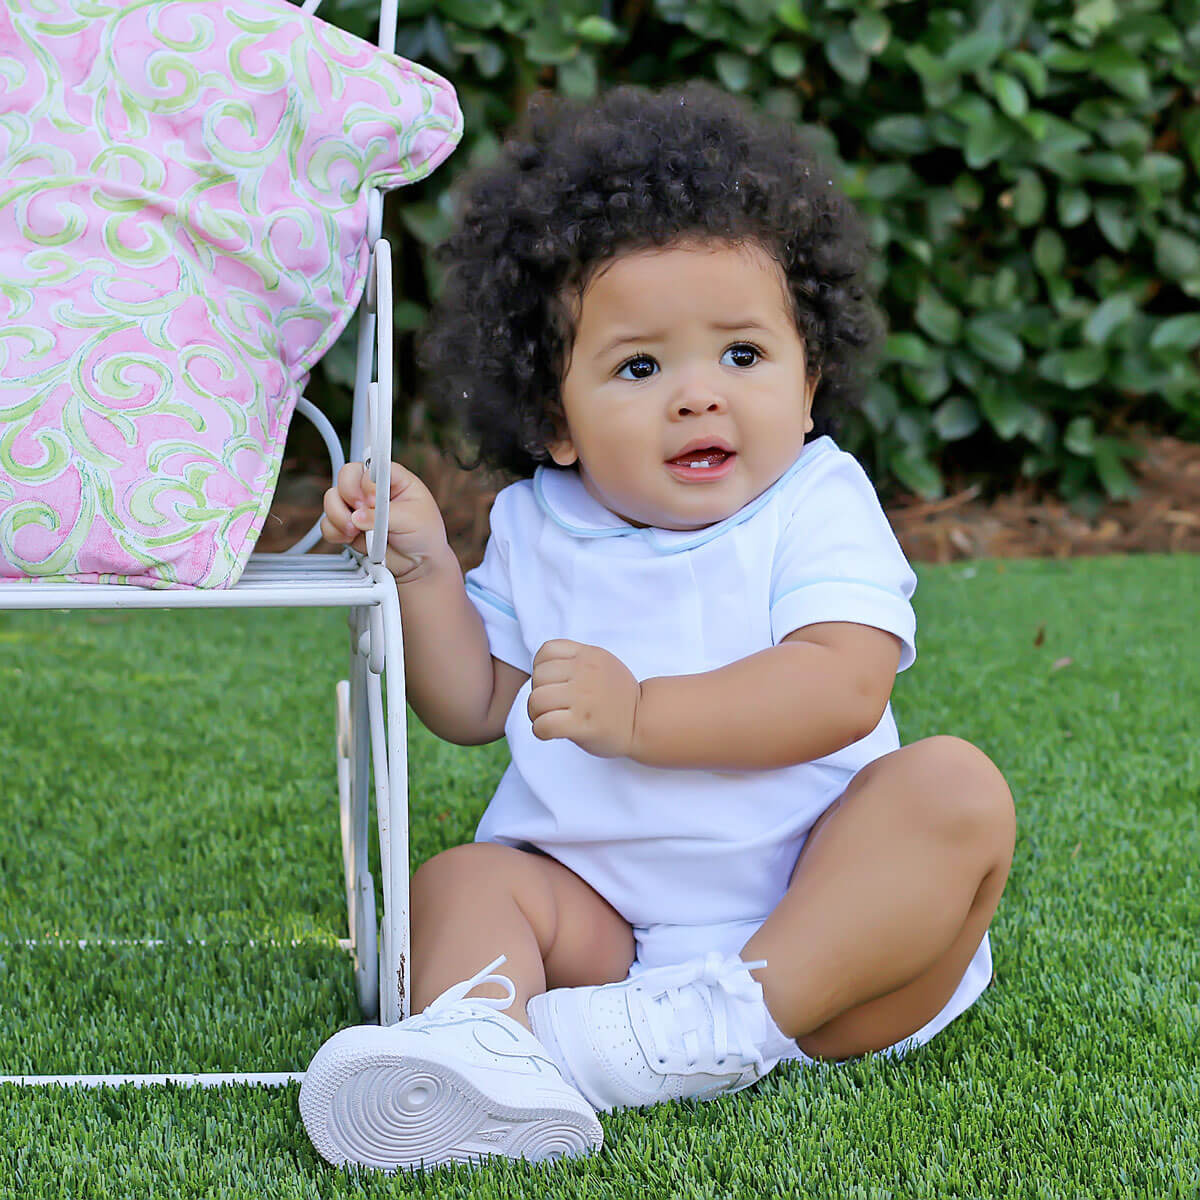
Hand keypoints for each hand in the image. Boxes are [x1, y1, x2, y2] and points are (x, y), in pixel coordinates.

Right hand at [321, 461, 450, 581]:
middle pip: (346, 475)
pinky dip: (335, 531)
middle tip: (362, 511)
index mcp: (393, 478)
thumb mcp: (411, 519)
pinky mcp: (348, 526)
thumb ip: (383, 515)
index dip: (368, 481)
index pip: (372, 465)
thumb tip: (358, 516)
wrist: (418, 563)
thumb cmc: (424, 534)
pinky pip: (328, 524)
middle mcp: (372, 489)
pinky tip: (351, 538)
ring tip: (356, 530)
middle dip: (349, 494)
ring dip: (339, 514)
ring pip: (332, 498)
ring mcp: (358, 507)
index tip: (374, 499)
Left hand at [528, 639, 640, 757]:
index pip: (546, 651)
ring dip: (535, 714)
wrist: (644, 720)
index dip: (540, 669)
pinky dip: (540, 731)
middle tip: (548, 707)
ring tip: (547, 720)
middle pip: (538, 677)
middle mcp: (585, 672)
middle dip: (537, 693)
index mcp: (588, 655)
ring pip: (537, 700)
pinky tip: (549, 733)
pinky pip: (544, 725)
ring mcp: (584, 698)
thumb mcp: (602, 663)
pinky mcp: (582, 723)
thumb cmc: (618, 696)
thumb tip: (540, 670)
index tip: (551, 684)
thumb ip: (576, 660)